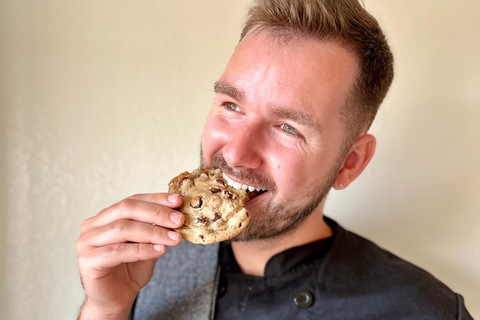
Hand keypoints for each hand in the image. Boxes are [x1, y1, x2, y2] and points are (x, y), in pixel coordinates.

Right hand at [76, 193, 183, 318]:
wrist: (116, 299)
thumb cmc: (130, 270)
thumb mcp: (148, 243)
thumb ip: (157, 228)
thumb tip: (176, 213)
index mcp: (105, 216)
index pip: (133, 200)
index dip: (156, 199)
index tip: (178, 201)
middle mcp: (93, 225)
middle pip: (126, 209)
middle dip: (156, 213)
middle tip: (179, 219)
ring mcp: (86, 242)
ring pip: (123, 229)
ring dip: (153, 232)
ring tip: (174, 238)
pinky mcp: (88, 261)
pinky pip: (118, 251)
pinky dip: (143, 249)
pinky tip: (161, 250)